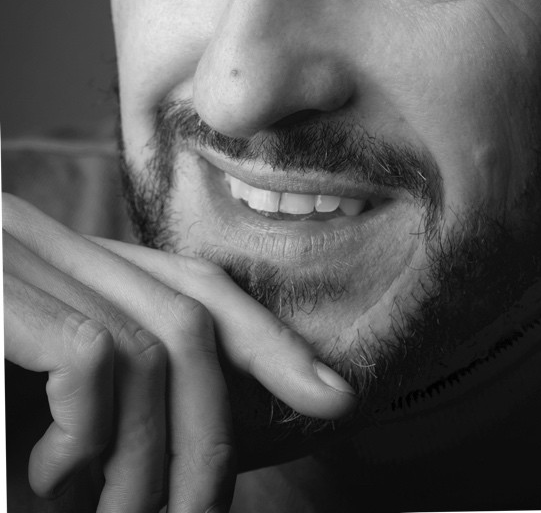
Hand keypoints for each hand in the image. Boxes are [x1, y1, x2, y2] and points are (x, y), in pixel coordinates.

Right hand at [3, 192, 356, 511]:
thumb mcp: (31, 395)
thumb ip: (108, 394)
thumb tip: (201, 449)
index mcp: (71, 260)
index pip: (196, 285)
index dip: (270, 341)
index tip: (332, 395)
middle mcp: (47, 241)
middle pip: (191, 318)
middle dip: (213, 429)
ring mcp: (16, 258)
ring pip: (151, 349)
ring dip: (148, 456)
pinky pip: (90, 357)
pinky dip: (89, 435)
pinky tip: (51, 476)